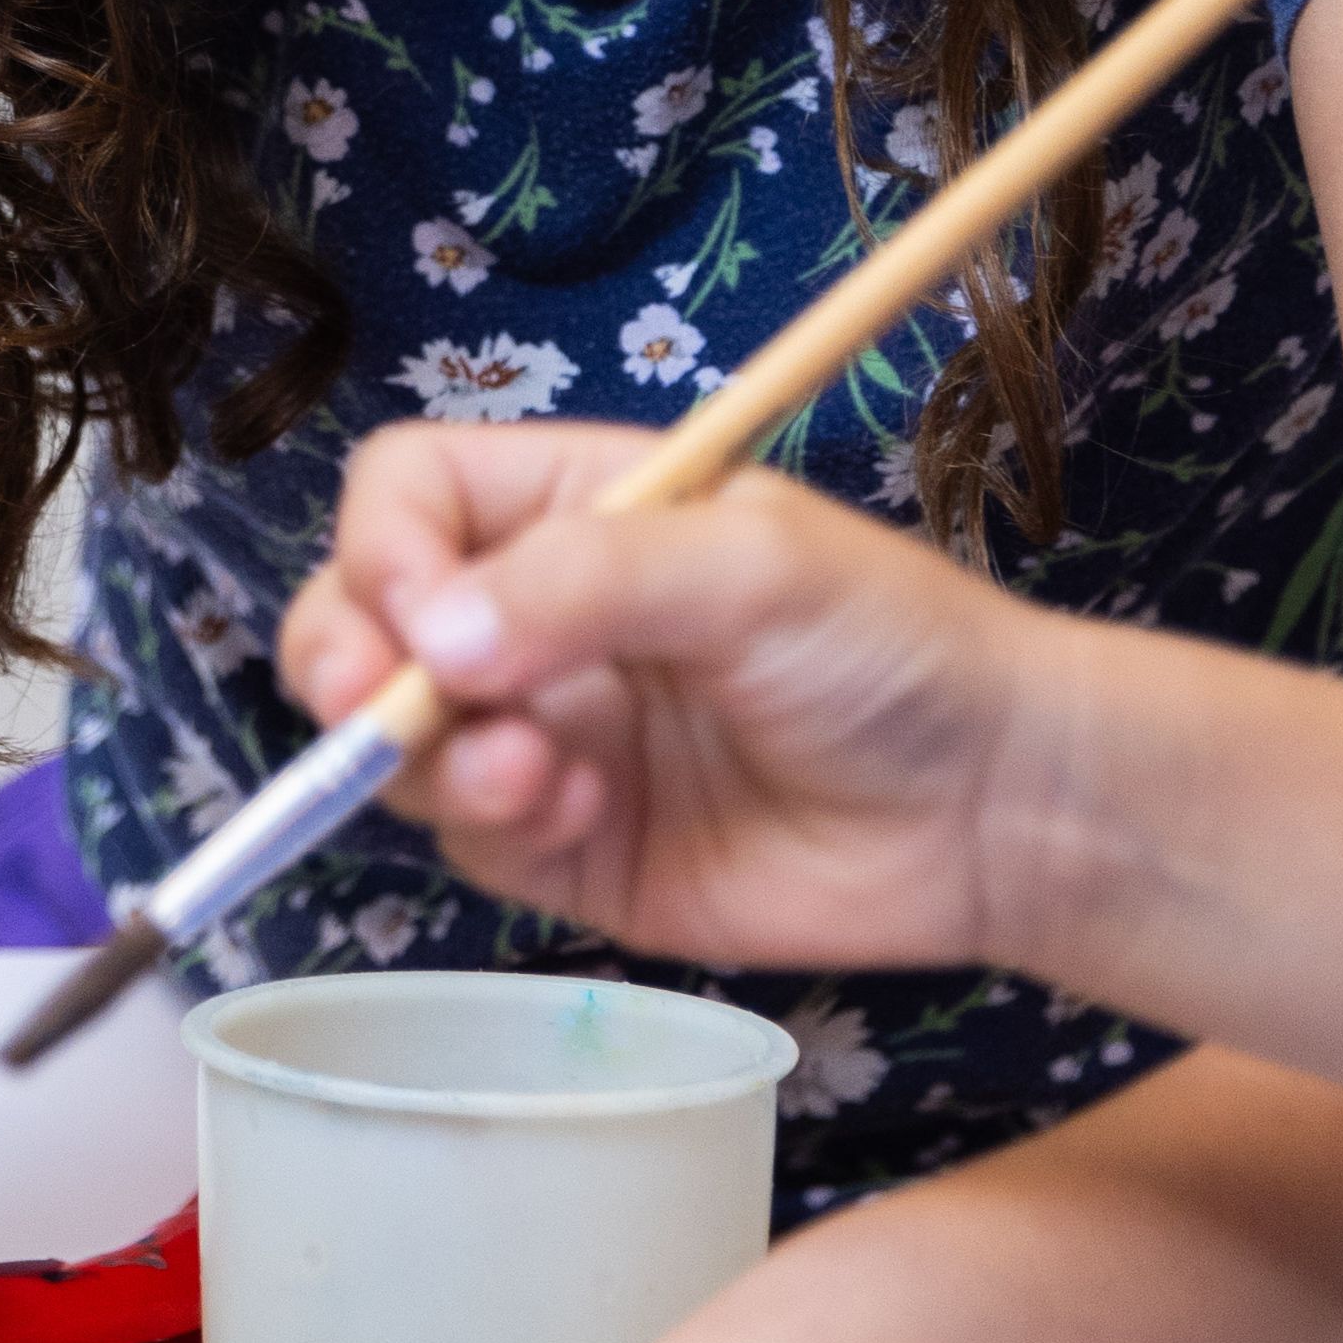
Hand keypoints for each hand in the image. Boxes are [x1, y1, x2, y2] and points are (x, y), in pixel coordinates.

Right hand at [284, 449, 1072, 979]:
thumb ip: (588, 587)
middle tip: (378, 716)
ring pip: (398, 741)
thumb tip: (431, 637)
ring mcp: (546, 733)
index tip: (416, 613)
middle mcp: (537, 614)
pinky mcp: (567, 847)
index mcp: (576, 508)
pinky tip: (586, 814)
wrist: (995, 812)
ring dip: (434, 759)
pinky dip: (498, 826)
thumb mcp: (754, 567)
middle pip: (361, 620)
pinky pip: (469, 838)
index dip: (383, 548)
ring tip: (540, 776)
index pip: (409, 496)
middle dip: (347, 667)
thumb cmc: (894, 646)